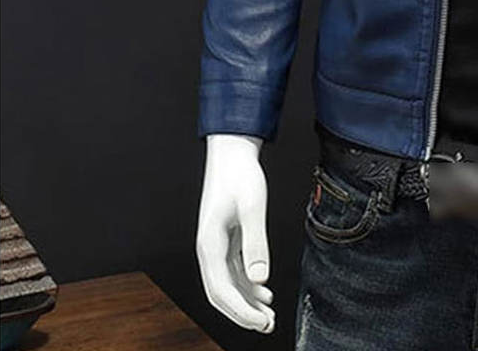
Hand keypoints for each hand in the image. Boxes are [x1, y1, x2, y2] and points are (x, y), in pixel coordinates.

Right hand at [196, 134, 275, 331]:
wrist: (232, 152)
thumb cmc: (240, 175)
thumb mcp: (252, 207)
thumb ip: (256, 242)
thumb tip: (259, 278)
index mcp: (209, 245)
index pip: (221, 290)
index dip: (241, 312)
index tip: (261, 323)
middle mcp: (208, 249)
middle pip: (221, 294)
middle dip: (242, 314)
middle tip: (267, 326)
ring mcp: (216, 245)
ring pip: (227, 285)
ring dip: (246, 302)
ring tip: (269, 315)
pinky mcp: (225, 240)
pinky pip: (233, 272)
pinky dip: (247, 286)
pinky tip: (264, 292)